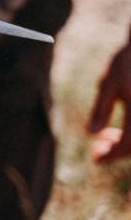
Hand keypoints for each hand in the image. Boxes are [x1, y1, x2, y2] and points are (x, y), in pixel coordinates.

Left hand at [87, 40, 130, 161]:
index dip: (112, 154)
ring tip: (105, 138)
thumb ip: (101, 109)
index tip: (95, 158)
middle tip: (97, 149)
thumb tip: (91, 133)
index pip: (128, 144)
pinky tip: (117, 130)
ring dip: (125, 142)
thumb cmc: (126, 62)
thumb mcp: (108, 84)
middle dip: (117, 151)